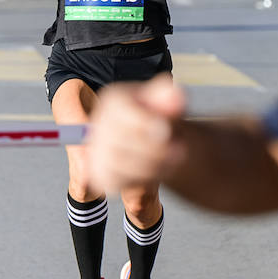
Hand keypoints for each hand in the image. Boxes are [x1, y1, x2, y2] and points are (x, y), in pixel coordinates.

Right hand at [85, 75, 188, 193]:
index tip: (166, 130)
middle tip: (180, 149)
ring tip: (173, 159)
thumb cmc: (161, 118)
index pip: (120, 112)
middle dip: (156, 149)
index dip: (144, 123)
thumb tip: (174, 96)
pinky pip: (118, 181)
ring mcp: (97, 151)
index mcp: (113, 101)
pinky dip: (143, 179)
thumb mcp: (170, 103)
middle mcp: (99, 124)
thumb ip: (171, 98)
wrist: (156, 141)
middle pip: (121, 140)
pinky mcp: (100, 174)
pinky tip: (157, 170)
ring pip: (121, 164)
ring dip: (154, 165)